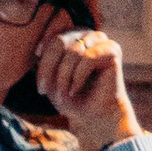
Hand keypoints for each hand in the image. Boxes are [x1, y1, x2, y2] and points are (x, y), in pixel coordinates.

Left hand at [34, 21, 138, 150]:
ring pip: (73, 51)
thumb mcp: (49, 78)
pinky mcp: (112, 50)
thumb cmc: (70, 97)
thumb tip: (39, 49)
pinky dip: (78, 77)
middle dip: (49, 68)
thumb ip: (45, 60)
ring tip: (63, 94)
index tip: (40, 86)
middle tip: (45, 91)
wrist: (93, 116)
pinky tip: (75, 90)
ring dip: (63, 76)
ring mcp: (100, 40)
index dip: (42, 62)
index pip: (49, 38)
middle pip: (59, 41)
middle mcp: (85, 34)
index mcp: (69, 36)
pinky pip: (88, 58)